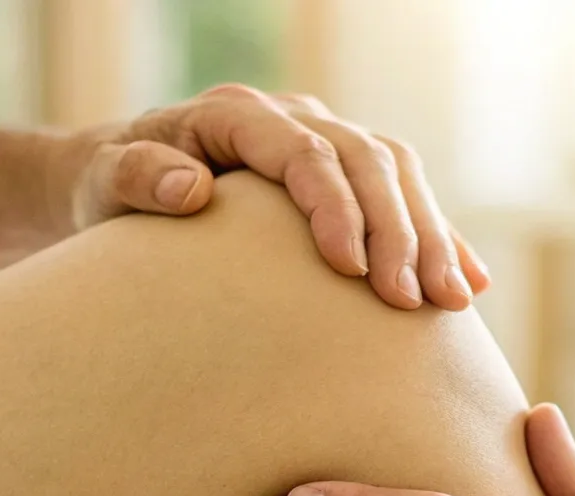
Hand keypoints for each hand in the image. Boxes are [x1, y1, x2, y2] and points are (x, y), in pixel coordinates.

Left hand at [54, 84, 488, 310]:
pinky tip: (468, 286)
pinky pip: (405, 197)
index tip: (352, 271)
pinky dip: (440, 239)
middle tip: (412, 302)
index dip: (336, 207)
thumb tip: (191, 187)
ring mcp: (324, 141)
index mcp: (238, 113)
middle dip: (399, 231)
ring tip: (451, 303)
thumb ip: (137, 177)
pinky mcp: (344, 176)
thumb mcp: (105, 184)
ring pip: (398, 176)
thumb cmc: (108, 190)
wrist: (122, 184)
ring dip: (432, 238)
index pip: (304, 152)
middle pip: (366, 160)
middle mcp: (291, 117)